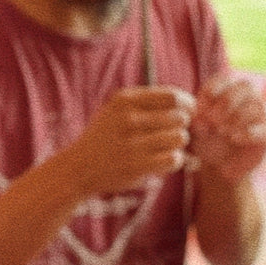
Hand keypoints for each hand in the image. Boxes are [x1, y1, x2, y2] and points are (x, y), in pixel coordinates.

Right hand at [64, 87, 191, 196]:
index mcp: (125, 100)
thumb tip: (187, 102)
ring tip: (166, 147)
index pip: (173, 96)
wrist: (78, 168)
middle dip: (181, 126)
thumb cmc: (104, 137)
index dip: (187, 105)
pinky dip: (174, 161)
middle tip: (171, 134)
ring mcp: (132, 143)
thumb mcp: (116, 110)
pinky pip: (174, 159)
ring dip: (178, 144)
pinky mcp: (136, 166)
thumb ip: (147, 102)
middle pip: (180, 117)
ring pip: (180, 138)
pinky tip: (164, 160)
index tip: (187, 113)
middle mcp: (128, 119)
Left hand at [190, 74, 265, 183]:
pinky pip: (261, 128)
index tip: (200, 110)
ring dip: (235, 117)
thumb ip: (196, 117)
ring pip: (255, 106)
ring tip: (221, 130)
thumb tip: (200, 115)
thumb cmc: (204, 141)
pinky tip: (233, 138)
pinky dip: (245, 132)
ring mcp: (260, 116)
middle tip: (212, 120)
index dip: (212, 90)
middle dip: (226, 102)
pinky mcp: (265, 136)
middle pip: (246, 86)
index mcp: (229, 90)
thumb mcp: (195, 128)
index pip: (225, 79)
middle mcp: (249, 99)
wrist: (217, 167)